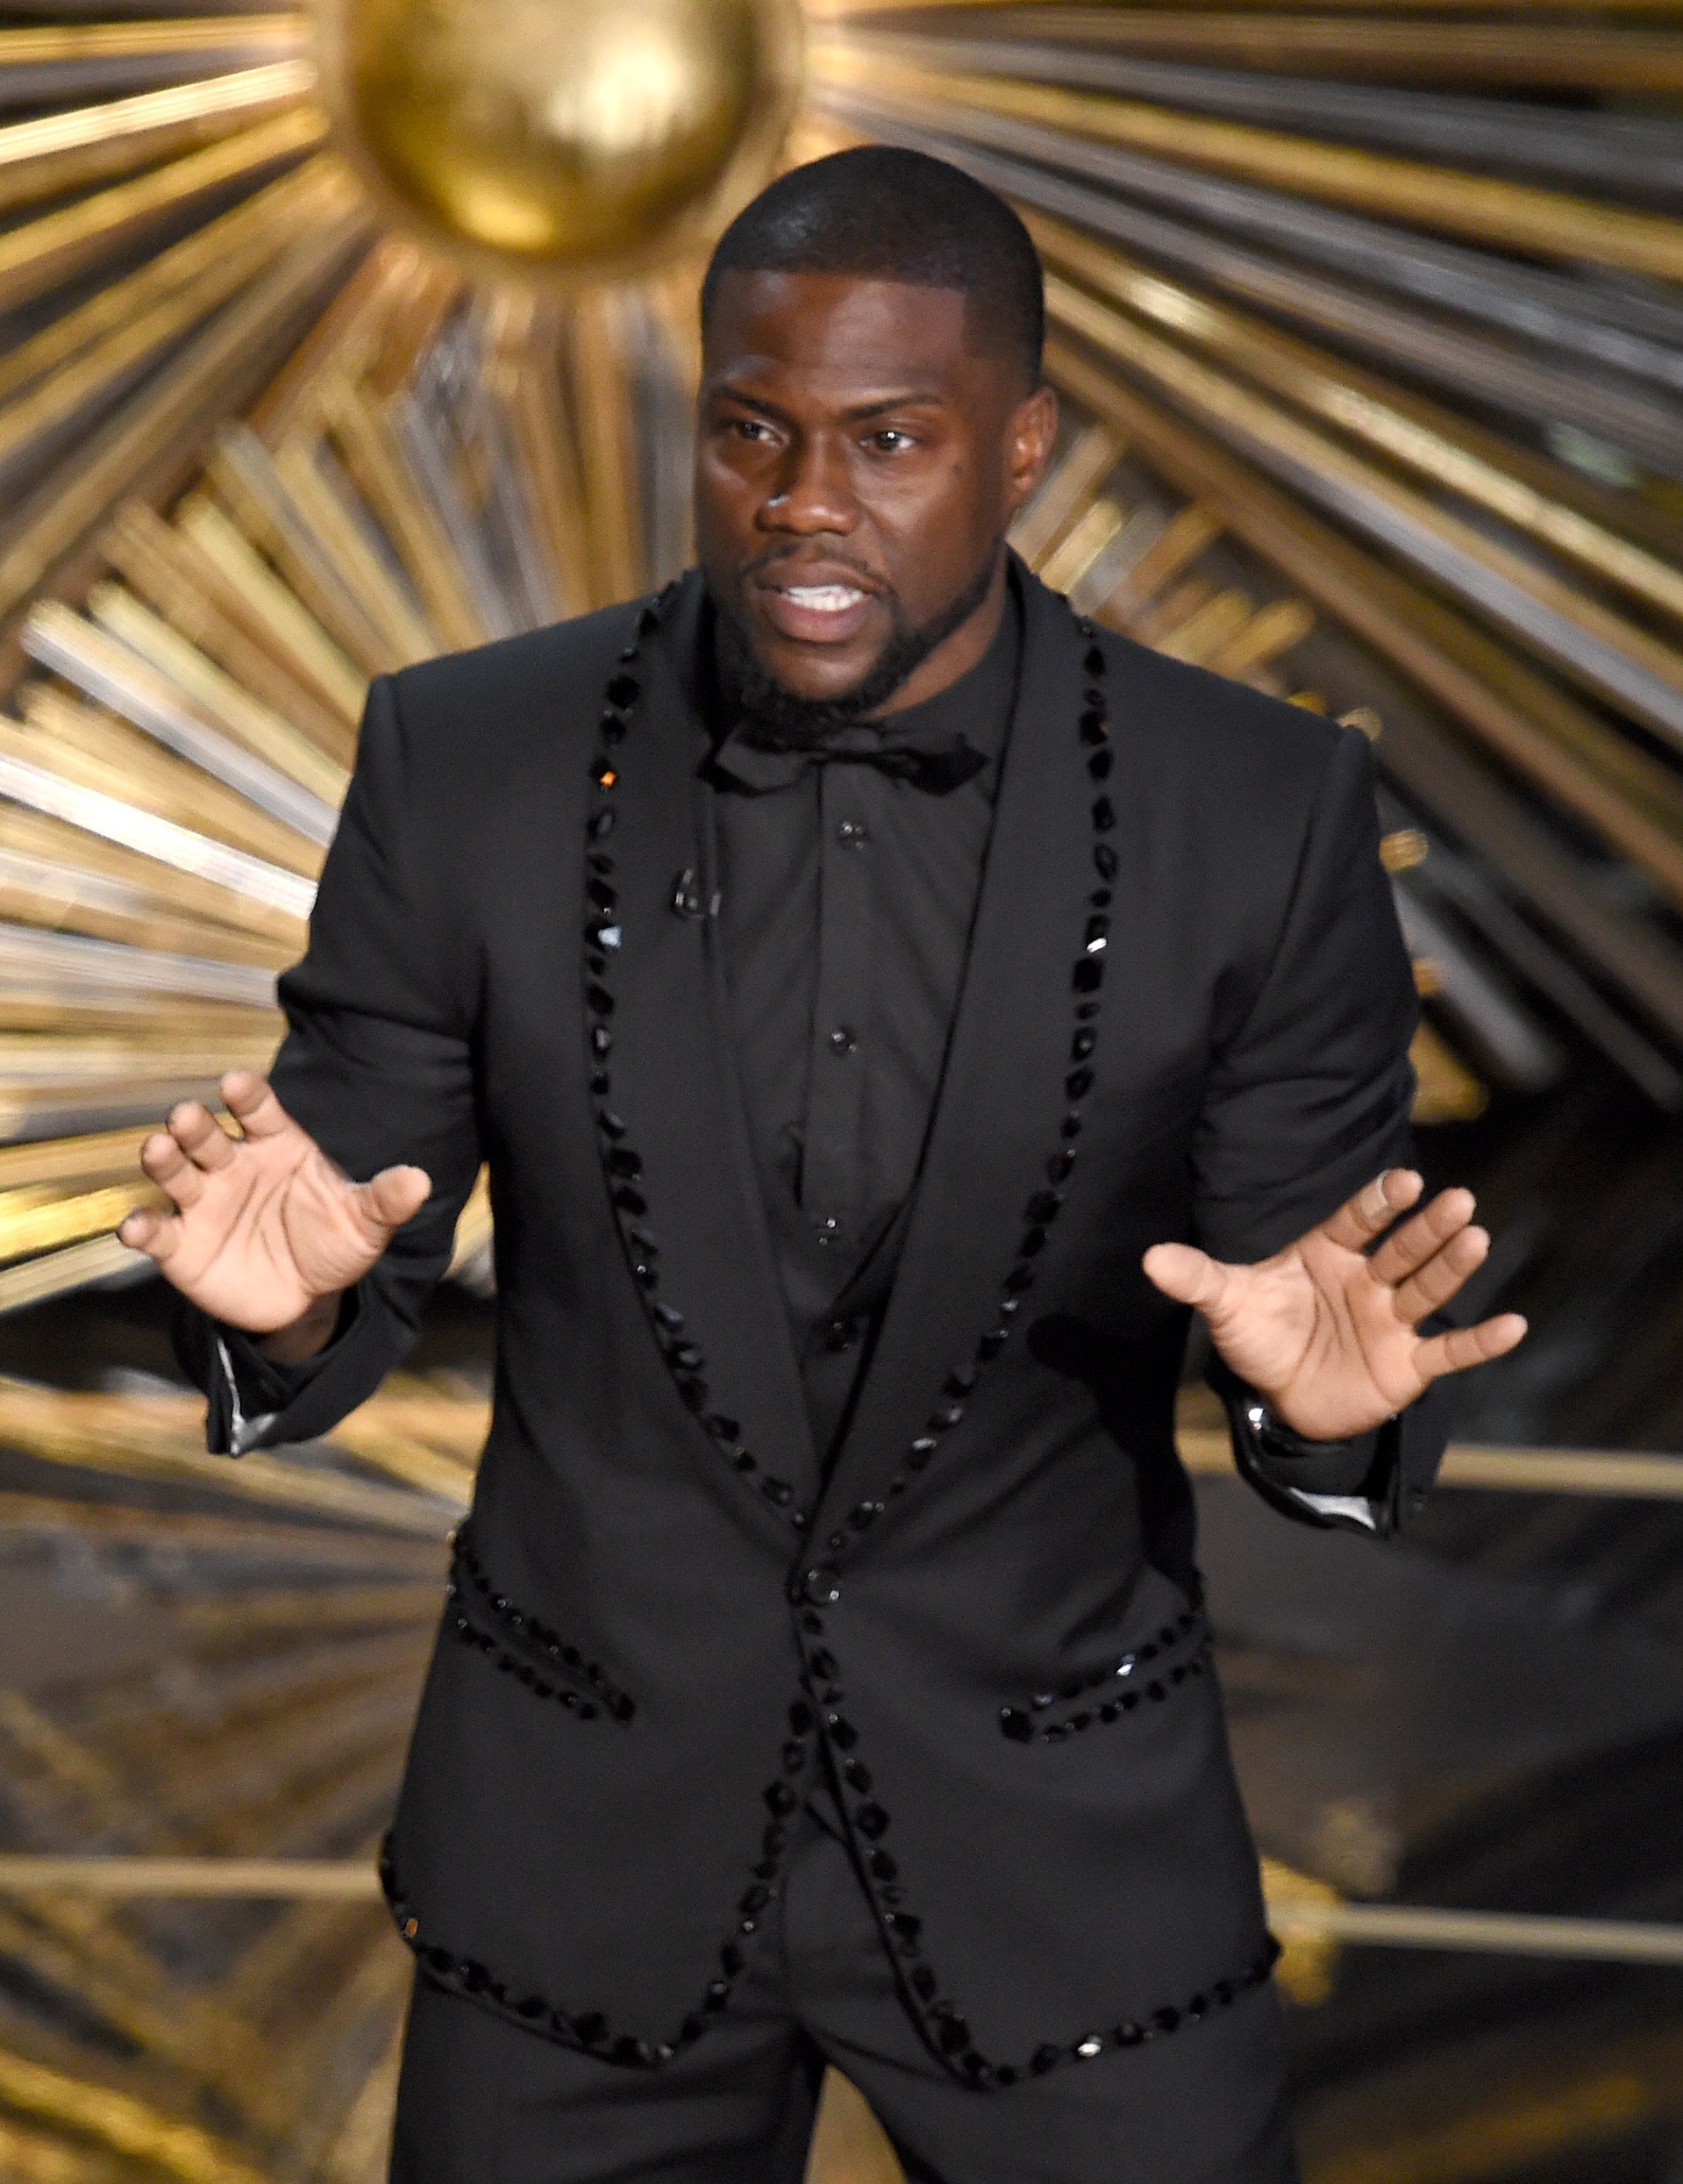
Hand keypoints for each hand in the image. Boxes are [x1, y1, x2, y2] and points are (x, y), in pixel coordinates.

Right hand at [117, 1070, 430, 1339]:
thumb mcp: (365, 1224)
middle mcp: (233, 1166)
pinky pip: (157, 1232)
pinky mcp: (181, 1245)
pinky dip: (142, 1228)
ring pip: (175, 1173)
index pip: (259, 1111)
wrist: (306, 1297)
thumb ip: (385, 1201)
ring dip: (163, 1160)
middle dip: (193, 1125)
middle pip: (207, 1137)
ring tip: (158, 1149)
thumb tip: (419, 1181)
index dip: (247, 1096)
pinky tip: (136, 1228)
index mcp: (277, 1147)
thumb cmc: (333, 1242)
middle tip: (185, 1116)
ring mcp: (203, 1203)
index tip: (236, 1082)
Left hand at [1141, 1169, 1527, 1440]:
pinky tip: (1514, 1325)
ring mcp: (1390, 1320)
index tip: (1404, 1180)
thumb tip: (1149, 1259)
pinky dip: (1480, 1342)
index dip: (1379, 1201)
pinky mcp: (1406, 1365)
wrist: (1281, 1399)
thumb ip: (1197, 1279)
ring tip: (1477, 1238)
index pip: (1357, 1220)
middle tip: (1458, 1200)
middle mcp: (1367, 1279)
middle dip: (1427, 1227)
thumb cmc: (1261, 1336)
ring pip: (1426, 1288)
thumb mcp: (1226, 1305)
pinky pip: (1448, 1352)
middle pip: (1402, 1248)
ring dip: (1452, 1266)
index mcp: (1327, 1253)